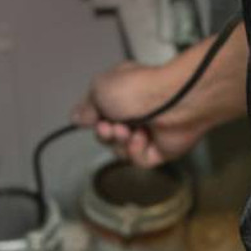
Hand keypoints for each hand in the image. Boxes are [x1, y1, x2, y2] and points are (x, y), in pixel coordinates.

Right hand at [71, 59, 207, 167]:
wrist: (173, 103)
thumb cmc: (141, 89)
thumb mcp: (99, 89)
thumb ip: (86, 106)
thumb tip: (77, 117)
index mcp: (121, 93)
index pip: (99, 113)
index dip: (92, 119)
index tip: (90, 119)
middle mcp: (135, 112)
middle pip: (107, 135)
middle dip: (105, 134)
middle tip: (110, 127)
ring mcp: (149, 131)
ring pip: (121, 150)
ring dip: (120, 142)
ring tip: (129, 130)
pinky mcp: (161, 149)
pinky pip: (139, 160)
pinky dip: (137, 151)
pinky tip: (143, 138)